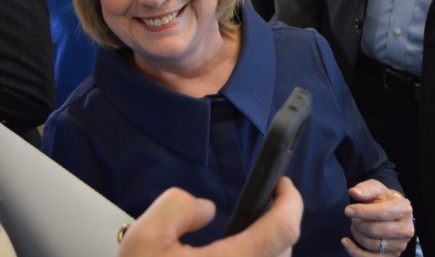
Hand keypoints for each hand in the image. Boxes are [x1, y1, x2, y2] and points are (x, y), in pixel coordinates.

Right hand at [118, 177, 302, 256]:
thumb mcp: (144, 238)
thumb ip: (178, 208)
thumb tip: (208, 210)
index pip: (281, 231)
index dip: (290, 202)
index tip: (282, 184)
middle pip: (283, 252)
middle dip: (279, 224)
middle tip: (259, 208)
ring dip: (270, 250)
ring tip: (248, 234)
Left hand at [342, 180, 412, 255]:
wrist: (391, 212)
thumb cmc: (382, 199)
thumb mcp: (375, 189)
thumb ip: (365, 189)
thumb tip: (354, 193)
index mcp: (404, 209)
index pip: (383, 213)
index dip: (363, 212)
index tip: (348, 210)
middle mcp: (406, 229)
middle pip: (377, 231)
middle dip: (359, 224)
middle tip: (353, 218)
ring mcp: (400, 245)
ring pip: (373, 245)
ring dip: (357, 235)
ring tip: (354, 226)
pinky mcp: (392, 256)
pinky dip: (354, 251)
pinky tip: (346, 241)